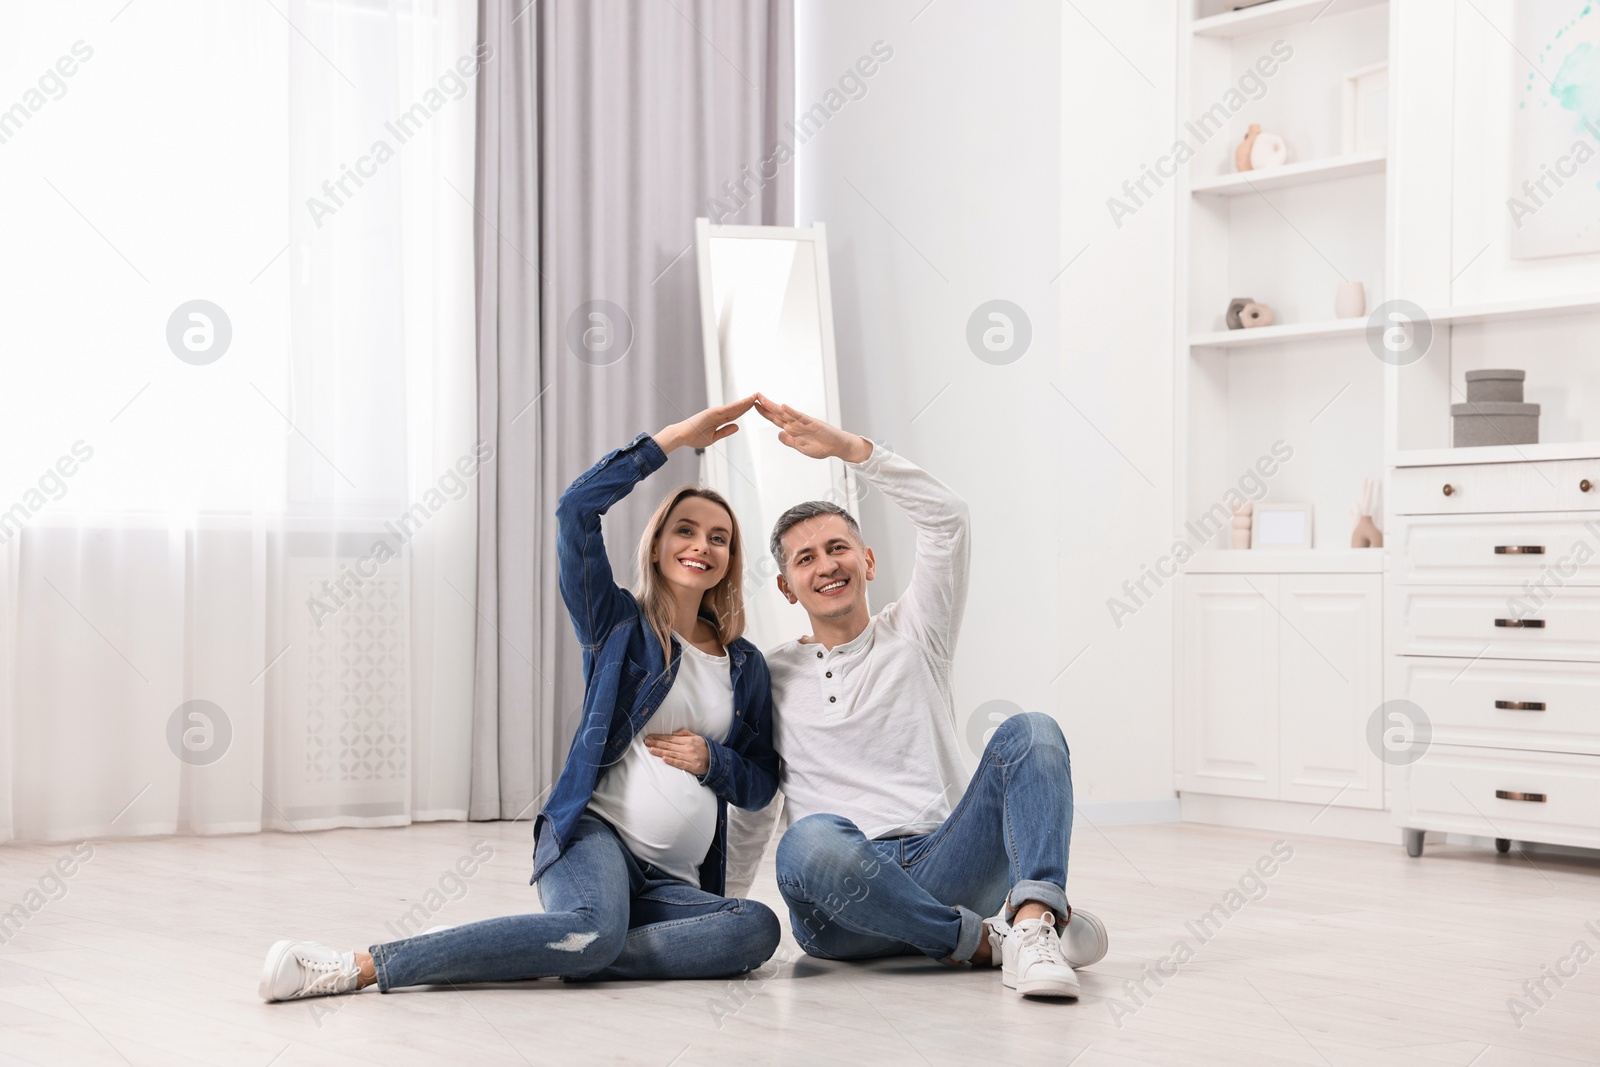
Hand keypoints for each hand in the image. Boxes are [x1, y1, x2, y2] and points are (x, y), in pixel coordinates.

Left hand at [645, 728, 709, 775]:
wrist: (716, 761)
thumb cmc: (704, 748)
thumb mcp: (696, 737)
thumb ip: (685, 734)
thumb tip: (673, 732)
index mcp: (688, 740)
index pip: (670, 738)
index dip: (659, 737)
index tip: (650, 736)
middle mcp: (687, 748)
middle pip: (669, 745)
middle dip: (656, 743)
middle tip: (646, 742)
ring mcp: (689, 757)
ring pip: (672, 754)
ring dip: (660, 752)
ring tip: (651, 749)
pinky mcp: (691, 766)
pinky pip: (680, 763)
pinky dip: (672, 761)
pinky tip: (664, 759)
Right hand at [655, 395, 755, 454]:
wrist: (681, 436)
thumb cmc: (694, 437)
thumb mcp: (714, 437)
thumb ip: (725, 431)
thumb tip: (738, 427)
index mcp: (718, 420)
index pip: (735, 414)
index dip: (745, 409)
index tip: (755, 405)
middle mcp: (718, 414)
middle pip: (736, 408)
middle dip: (748, 403)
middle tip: (759, 396)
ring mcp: (715, 412)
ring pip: (733, 407)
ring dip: (744, 402)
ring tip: (755, 396)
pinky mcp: (711, 413)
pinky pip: (727, 409)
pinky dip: (736, 405)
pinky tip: (744, 402)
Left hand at [753, 394, 870, 462]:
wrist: (838, 447)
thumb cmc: (822, 446)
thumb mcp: (801, 448)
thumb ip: (790, 441)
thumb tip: (779, 434)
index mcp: (793, 430)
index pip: (776, 419)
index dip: (765, 413)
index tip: (754, 406)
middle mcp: (796, 424)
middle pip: (778, 413)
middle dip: (765, 405)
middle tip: (755, 396)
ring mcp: (803, 423)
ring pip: (786, 413)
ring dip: (774, 406)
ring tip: (763, 399)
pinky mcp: (812, 423)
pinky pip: (800, 417)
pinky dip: (791, 412)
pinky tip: (783, 406)